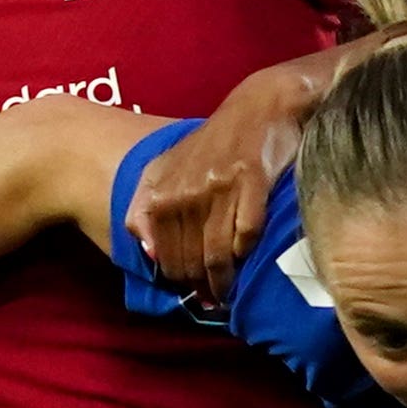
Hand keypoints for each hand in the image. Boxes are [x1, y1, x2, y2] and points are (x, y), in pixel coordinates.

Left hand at [126, 58, 313, 302]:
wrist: (258, 109)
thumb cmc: (214, 145)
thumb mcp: (169, 169)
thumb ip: (148, 207)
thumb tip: (148, 251)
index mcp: (163, 190)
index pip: (165, 253)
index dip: (177, 278)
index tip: (189, 290)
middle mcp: (186, 191)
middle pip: (190, 258)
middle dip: (199, 285)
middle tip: (211, 298)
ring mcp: (220, 188)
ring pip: (217, 253)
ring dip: (222, 281)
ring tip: (226, 294)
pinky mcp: (252, 183)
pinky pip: (247, 233)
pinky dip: (245, 253)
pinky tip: (246, 262)